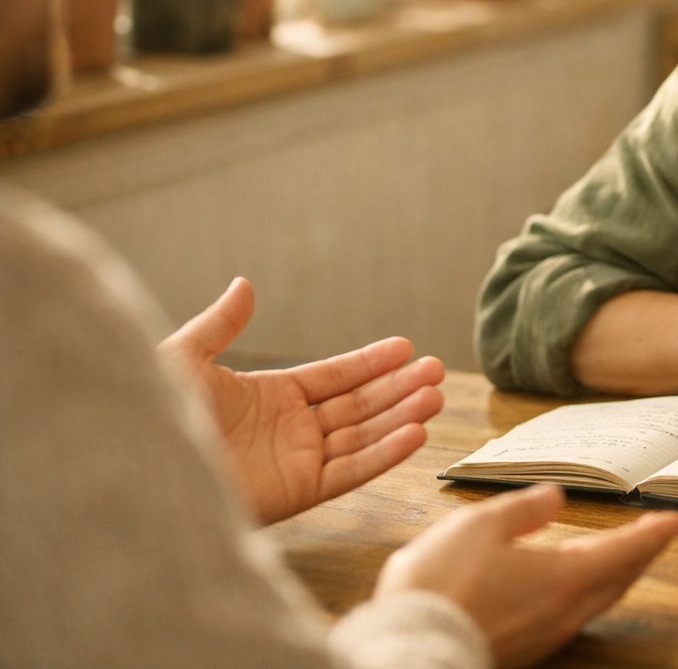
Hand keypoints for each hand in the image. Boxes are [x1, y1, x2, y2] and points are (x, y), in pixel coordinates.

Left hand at [159, 277, 445, 524]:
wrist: (140, 467)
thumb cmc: (154, 414)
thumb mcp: (186, 358)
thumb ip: (221, 325)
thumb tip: (244, 285)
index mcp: (269, 398)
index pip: (334, 377)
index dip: (370, 363)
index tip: (406, 347)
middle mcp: (290, 430)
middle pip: (358, 405)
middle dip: (399, 388)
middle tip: (437, 370)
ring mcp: (297, 461)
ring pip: (363, 435)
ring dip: (402, 417)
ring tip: (436, 396)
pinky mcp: (298, 491)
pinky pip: (352, 470)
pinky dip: (385, 453)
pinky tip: (415, 433)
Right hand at [377, 485, 677, 667]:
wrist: (409, 648)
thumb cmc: (442, 583)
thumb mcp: (480, 525)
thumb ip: (524, 510)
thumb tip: (555, 499)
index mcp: (565, 578)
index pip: (625, 551)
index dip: (652, 534)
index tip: (676, 520)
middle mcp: (564, 612)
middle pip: (617, 579)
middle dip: (639, 554)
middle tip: (653, 536)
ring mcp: (545, 634)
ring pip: (595, 599)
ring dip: (614, 574)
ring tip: (617, 554)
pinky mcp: (524, 647)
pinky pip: (569, 615)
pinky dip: (583, 591)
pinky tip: (566, 583)